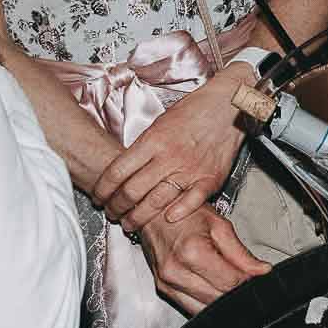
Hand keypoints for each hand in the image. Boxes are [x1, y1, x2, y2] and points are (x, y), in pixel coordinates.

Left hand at [92, 67, 252, 232]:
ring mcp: (190, 170)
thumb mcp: (159, 122)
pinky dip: (177, 213)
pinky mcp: (210, 179)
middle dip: (116, 207)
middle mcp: (169, 157)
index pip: (117, 171)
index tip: (98, 196)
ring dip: (138, 217)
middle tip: (111, 213)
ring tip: (129, 223)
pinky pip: (190, 202)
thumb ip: (143, 147)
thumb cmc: (194, 111)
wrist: (228, 105)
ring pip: (156, 202)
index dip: (103, 189)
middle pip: (132, 191)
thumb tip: (125, 169)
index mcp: (153, 140)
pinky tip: (166, 219)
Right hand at [135, 203, 268, 312]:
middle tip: (244, 279)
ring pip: (203, 309)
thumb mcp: (220, 226)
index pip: (230, 283)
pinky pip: (189, 307)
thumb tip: (262, 271)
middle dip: (235, 292)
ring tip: (228, 283)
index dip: (247, 281)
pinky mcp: (163, 289)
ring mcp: (166, 283)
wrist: (155, 212)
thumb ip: (242, 254)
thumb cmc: (185, 213)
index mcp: (192, 252)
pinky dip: (204, 303)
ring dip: (220, 300)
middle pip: (217, 299)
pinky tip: (213, 289)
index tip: (255, 276)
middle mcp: (175, 271)